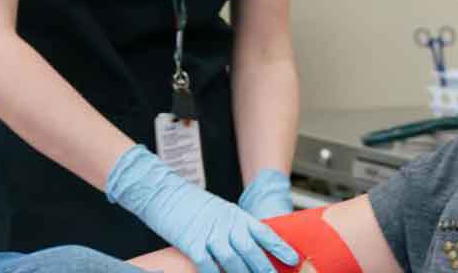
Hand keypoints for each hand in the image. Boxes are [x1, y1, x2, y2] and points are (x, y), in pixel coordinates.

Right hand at [106, 145, 298, 272]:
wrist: (164, 193)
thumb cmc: (192, 204)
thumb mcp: (220, 210)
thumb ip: (235, 227)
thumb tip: (250, 246)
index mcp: (236, 215)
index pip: (263, 233)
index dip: (279, 247)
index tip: (293, 259)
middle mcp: (226, 225)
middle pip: (251, 250)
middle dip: (264, 268)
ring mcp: (209, 234)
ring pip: (233, 260)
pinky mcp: (192, 244)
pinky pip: (208, 265)